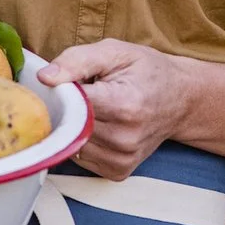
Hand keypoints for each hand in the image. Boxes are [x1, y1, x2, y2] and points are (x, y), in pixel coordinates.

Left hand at [38, 38, 198, 179]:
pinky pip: (80, 158)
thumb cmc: (146, 72)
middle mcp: (124, 138)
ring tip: (94, 109)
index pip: (72, 103)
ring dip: (73, 126)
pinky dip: (82, 142)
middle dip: (66, 108)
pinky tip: (98, 126)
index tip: (64, 81)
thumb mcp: (116, 52)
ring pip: (71, 144)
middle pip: (69, 125)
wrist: (180, 99)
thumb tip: (44, 78)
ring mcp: (122, 159)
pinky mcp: (118, 172)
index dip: (61, 90)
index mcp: (124, 105)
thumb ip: (76, 60)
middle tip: (80, 92)